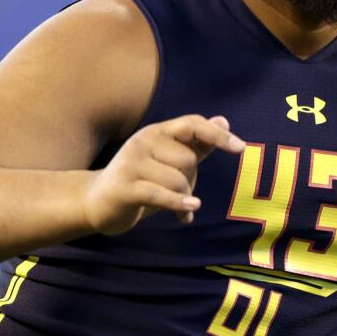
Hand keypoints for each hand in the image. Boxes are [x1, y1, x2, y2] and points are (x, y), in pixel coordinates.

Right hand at [83, 114, 245, 234]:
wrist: (96, 201)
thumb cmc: (141, 180)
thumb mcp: (168, 160)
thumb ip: (196, 144)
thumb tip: (224, 120)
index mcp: (157, 132)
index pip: (192, 124)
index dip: (217, 135)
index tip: (240, 148)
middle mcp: (143, 141)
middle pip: (188, 159)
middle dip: (191, 180)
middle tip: (180, 192)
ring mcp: (131, 162)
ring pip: (178, 180)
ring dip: (183, 198)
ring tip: (177, 206)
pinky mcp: (125, 186)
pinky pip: (161, 194)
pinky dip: (178, 205)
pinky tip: (187, 215)